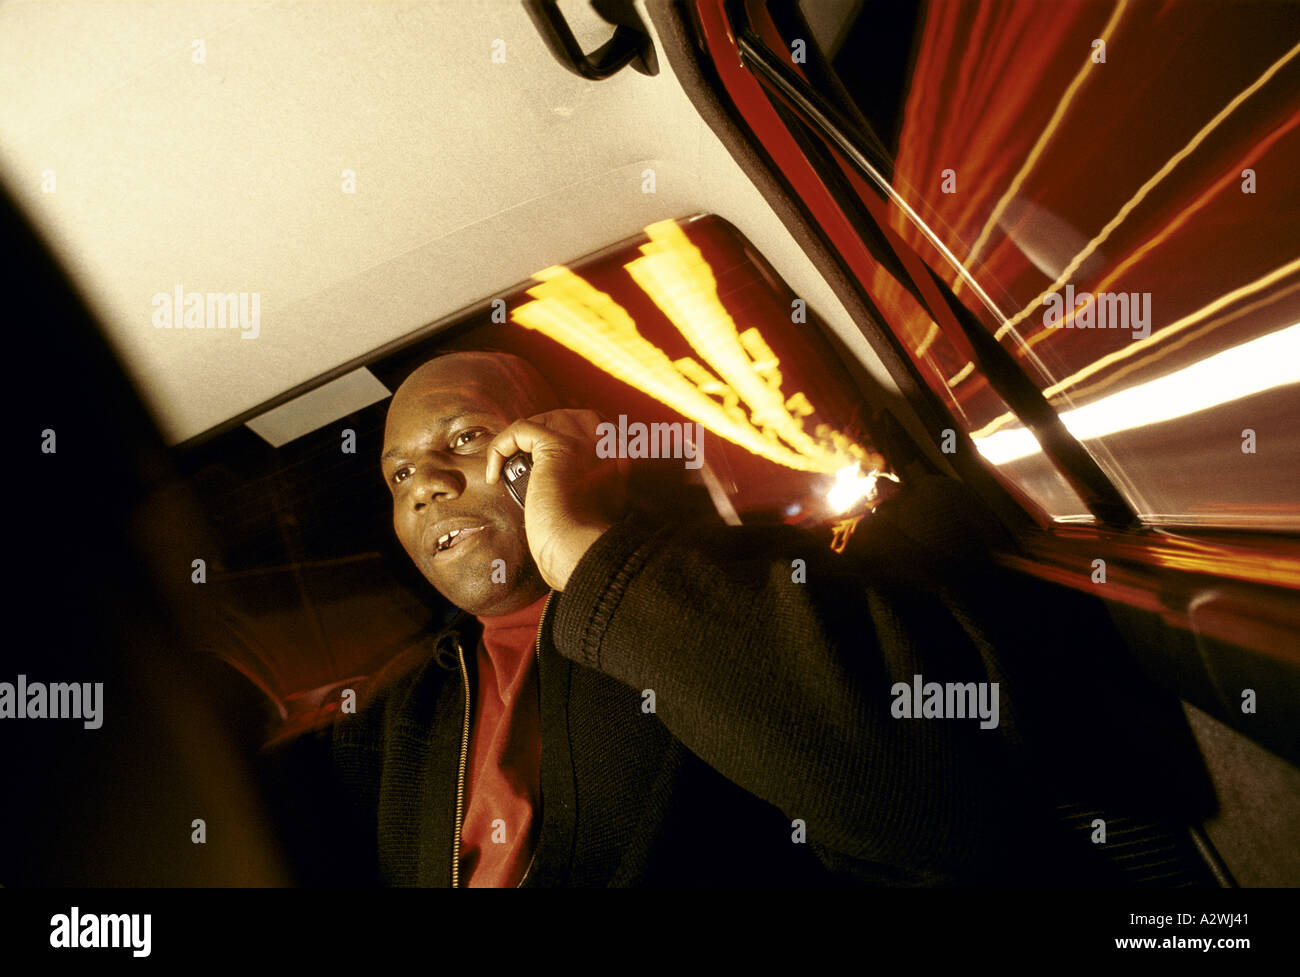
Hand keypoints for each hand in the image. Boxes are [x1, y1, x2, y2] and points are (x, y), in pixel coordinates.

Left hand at [485, 409, 628, 590]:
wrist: (578, 549)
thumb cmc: (581, 543)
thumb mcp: (595, 512)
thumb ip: (589, 490)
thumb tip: (561, 484)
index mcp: (619, 461)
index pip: (597, 431)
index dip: (567, 439)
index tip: (545, 461)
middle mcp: (606, 447)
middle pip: (575, 417)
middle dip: (547, 429)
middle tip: (526, 456)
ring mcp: (584, 443)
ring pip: (548, 418)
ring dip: (525, 437)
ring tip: (509, 461)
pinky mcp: (558, 446)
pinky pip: (521, 429)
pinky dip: (501, 447)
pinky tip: (494, 472)